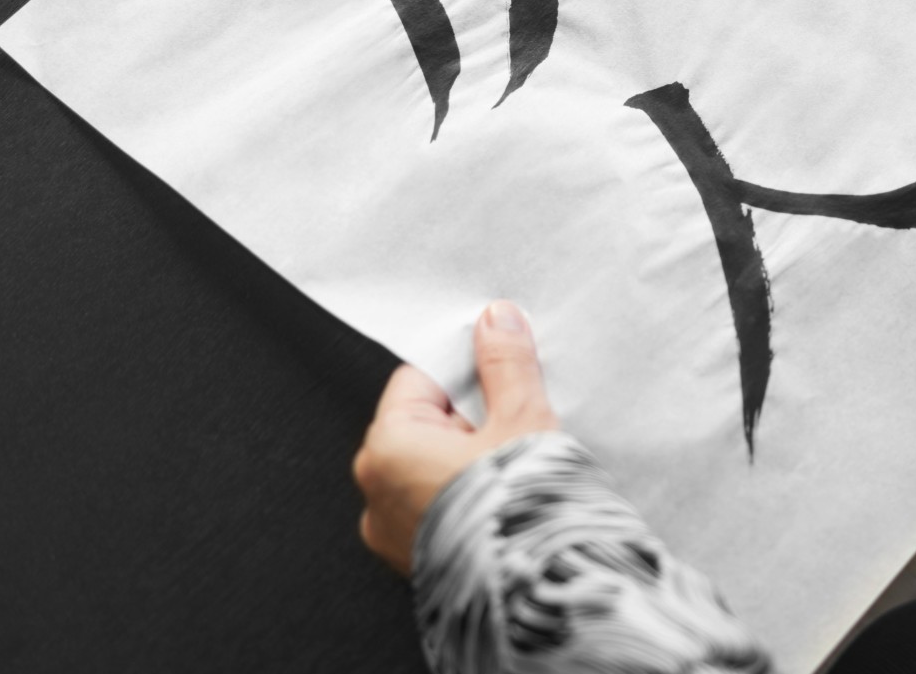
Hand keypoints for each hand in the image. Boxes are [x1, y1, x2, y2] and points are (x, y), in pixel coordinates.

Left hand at [353, 300, 559, 574]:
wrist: (539, 594)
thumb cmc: (521, 513)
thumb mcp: (521, 420)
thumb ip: (506, 365)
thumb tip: (496, 322)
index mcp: (388, 447)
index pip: (419, 380)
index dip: (465, 369)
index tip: (498, 366)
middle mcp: (377, 492)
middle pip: (426, 422)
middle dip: (472, 416)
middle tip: (515, 422)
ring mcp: (394, 532)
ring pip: (432, 467)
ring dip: (470, 458)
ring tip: (514, 463)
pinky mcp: (418, 560)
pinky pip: (437, 506)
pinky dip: (467, 495)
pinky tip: (504, 497)